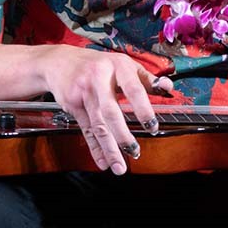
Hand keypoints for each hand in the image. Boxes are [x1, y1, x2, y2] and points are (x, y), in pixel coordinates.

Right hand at [40, 45, 172, 174]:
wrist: (59, 61)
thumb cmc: (98, 63)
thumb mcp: (122, 63)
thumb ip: (146, 78)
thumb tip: (168, 87)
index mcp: (117, 66)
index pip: (133, 89)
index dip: (143, 109)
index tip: (152, 127)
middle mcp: (99, 78)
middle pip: (111, 111)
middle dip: (122, 135)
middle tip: (135, 151)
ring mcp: (84, 92)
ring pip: (98, 124)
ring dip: (109, 148)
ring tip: (120, 166)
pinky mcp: (73, 104)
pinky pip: (86, 129)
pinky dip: (95, 147)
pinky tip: (102, 161)